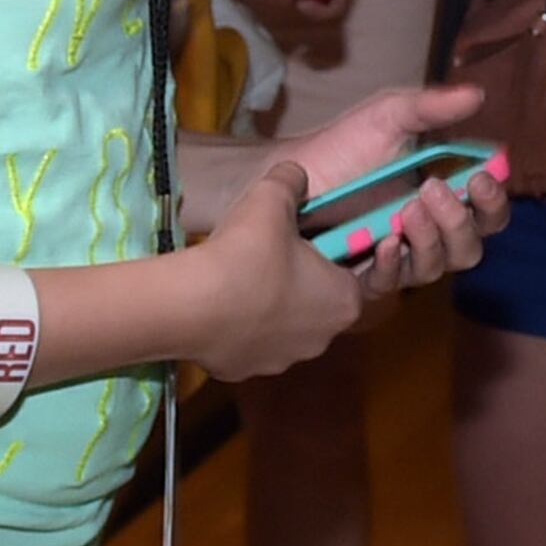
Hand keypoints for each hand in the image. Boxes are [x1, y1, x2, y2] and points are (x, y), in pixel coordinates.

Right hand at [182, 161, 370, 381]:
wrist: (192, 306)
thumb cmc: (247, 253)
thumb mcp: (273, 197)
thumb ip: (292, 180)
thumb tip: (295, 173)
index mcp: (344, 301)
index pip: (353, 276)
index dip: (331, 254)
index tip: (306, 239)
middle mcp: (322, 339)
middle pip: (318, 304)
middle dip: (300, 282)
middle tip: (270, 254)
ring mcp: (283, 361)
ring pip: (283, 328)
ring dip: (268, 307)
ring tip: (238, 277)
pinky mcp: (244, 372)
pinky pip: (248, 343)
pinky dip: (238, 327)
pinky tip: (217, 304)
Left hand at [275, 78, 506, 302]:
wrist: (288, 172)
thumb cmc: (343, 145)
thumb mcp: (388, 116)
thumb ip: (430, 108)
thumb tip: (478, 95)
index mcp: (443, 196)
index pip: (487, 212)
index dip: (493, 202)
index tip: (480, 178)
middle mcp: (428, 231)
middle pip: (469, 247)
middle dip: (459, 222)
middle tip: (432, 189)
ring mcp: (398, 255)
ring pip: (437, 267)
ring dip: (430, 240)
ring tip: (407, 210)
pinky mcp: (365, 274)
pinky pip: (391, 284)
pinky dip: (392, 266)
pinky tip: (383, 243)